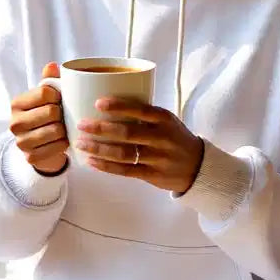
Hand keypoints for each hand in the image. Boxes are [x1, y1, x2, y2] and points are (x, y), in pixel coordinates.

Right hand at [9, 63, 68, 174]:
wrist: (41, 146)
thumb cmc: (45, 115)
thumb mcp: (46, 97)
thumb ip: (49, 80)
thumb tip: (52, 65)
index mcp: (17, 103)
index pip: (46, 92)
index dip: (59, 95)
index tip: (60, 100)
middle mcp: (14, 122)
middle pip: (52, 112)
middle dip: (63, 114)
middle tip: (63, 116)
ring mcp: (21, 142)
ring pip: (56, 130)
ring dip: (64, 130)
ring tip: (63, 128)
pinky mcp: (30, 157)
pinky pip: (57, 147)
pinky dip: (64, 144)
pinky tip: (62, 141)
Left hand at [74, 99, 204, 194]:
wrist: (197, 166)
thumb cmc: (174, 138)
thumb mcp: (167, 121)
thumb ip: (144, 114)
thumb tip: (107, 104)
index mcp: (164, 119)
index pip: (141, 110)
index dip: (119, 106)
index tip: (98, 103)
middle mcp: (162, 138)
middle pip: (128, 133)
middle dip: (101, 129)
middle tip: (81, 124)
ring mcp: (158, 158)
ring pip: (124, 154)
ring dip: (99, 149)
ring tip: (81, 143)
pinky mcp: (153, 175)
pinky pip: (126, 171)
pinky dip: (106, 167)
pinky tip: (91, 162)